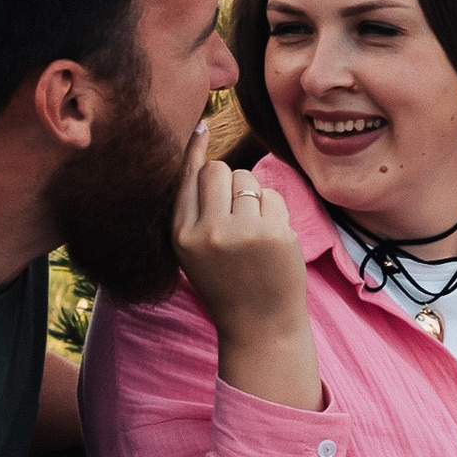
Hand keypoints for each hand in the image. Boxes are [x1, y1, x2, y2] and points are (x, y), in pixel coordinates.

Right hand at [173, 123, 321, 406]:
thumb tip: (201, 147)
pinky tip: (272, 242)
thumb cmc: (227, 284)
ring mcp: (242, 233)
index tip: (200, 128)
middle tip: (236, 213)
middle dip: (230, 181)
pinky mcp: (275, 235)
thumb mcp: (194, 251)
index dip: (195, 152)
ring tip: (253, 233)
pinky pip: (274, 196)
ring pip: (248, 179)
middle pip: (219, 170)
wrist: (260, 328)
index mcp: (181, 235)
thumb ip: (193, 209)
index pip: (186, 178)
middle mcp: (207, 231)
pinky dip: (275, 213)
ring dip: (253, 197)